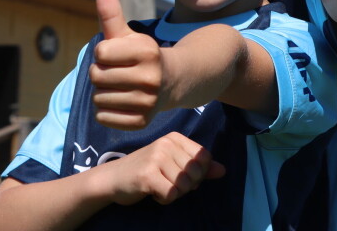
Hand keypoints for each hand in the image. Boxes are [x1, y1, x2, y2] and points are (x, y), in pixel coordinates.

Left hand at [90, 0, 172, 129]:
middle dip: (100, 72)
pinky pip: (103, 117)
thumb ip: (112, 13)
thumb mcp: (129, 34)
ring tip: (120, 87)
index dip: (104, 53)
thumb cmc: (143, 55)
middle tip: (117, 72)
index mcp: (147, 52)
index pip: (100, 52)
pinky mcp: (141, 122)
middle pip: (96, 76)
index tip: (117, 55)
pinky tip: (120, 102)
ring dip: (102, 92)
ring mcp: (147, 102)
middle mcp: (150, 78)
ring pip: (97, 98)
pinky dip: (105, 111)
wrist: (174, 81)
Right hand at [102, 132, 225, 205]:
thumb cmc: (147, 171)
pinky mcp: (147, 174)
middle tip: (167, 183)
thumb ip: (199, 167)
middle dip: (186, 186)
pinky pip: (172, 194)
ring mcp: (156, 157)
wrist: (113, 178)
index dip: (199, 173)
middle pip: (196, 173)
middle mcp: (166, 143)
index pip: (205, 157)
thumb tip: (223, 170)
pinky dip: (164, 200)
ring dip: (174, 193)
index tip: (181, 175)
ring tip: (159, 186)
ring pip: (184, 186)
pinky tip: (153, 192)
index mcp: (175, 137)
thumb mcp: (174, 164)